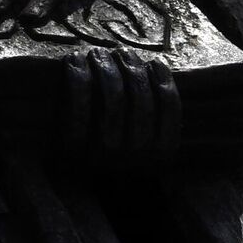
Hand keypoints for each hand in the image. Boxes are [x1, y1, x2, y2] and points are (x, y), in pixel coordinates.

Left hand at [62, 48, 180, 163]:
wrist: (76, 191)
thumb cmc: (114, 159)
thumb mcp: (144, 147)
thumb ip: (154, 117)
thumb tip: (154, 69)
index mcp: (160, 158)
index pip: (170, 112)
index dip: (164, 82)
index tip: (156, 62)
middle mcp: (134, 161)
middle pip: (140, 102)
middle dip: (132, 69)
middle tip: (122, 52)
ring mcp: (103, 158)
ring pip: (112, 102)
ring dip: (106, 68)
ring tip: (99, 53)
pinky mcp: (72, 153)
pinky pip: (77, 111)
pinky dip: (76, 81)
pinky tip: (74, 61)